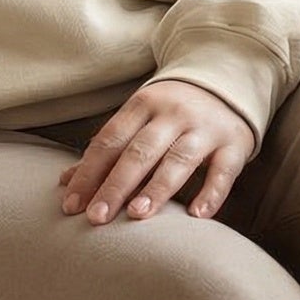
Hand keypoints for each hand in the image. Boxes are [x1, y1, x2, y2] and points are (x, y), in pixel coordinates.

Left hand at [57, 80, 253, 225]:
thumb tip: (65, 182)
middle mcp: (173, 114)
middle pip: (139, 151)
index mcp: (143, 105)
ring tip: (136, 215)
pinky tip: (196, 217)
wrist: (226, 82)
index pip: (110, 140)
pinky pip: (223, 171)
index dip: (89, 172)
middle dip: (115, 185)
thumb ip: (107, 150)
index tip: (71, 204)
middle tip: (96, 217)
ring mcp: (205, 128)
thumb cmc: (171, 111)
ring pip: (178, 160)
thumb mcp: (138, 119)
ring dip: (156, 188)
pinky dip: (211, 193)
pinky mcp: (234, 144)